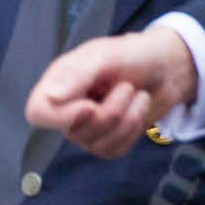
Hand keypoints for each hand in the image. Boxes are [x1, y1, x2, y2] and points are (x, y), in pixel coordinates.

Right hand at [26, 28, 196, 158]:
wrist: (167, 67)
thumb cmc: (133, 54)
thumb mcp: (105, 56)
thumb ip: (77, 75)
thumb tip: (50, 97)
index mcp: (58, 83)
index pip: (38, 113)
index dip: (60, 117)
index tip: (90, 106)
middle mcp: (67, 109)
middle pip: (75, 132)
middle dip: (110, 112)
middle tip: (125, 86)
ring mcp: (86, 129)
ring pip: (98, 144)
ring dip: (127, 118)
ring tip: (135, 92)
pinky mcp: (107, 142)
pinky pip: (115, 150)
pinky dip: (134, 128)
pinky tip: (138, 107)